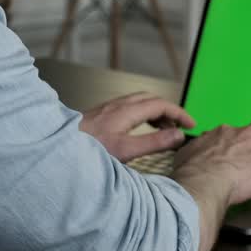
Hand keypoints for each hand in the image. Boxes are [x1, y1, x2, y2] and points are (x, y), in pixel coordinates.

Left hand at [80, 92, 195, 161]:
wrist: (59, 147)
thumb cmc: (88, 151)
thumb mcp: (126, 151)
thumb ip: (154, 143)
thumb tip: (178, 135)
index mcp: (126, 111)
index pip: (161, 104)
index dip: (180, 113)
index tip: (191, 124)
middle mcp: (118, 105)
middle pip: (151, 99)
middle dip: (169, 110)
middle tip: (180, 126)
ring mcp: (108, 108)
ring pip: (139, 102)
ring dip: (156, 111)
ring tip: (164, 129)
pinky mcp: (101, 114)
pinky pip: (129, 107)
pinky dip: (143, 114)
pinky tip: (140, 128)